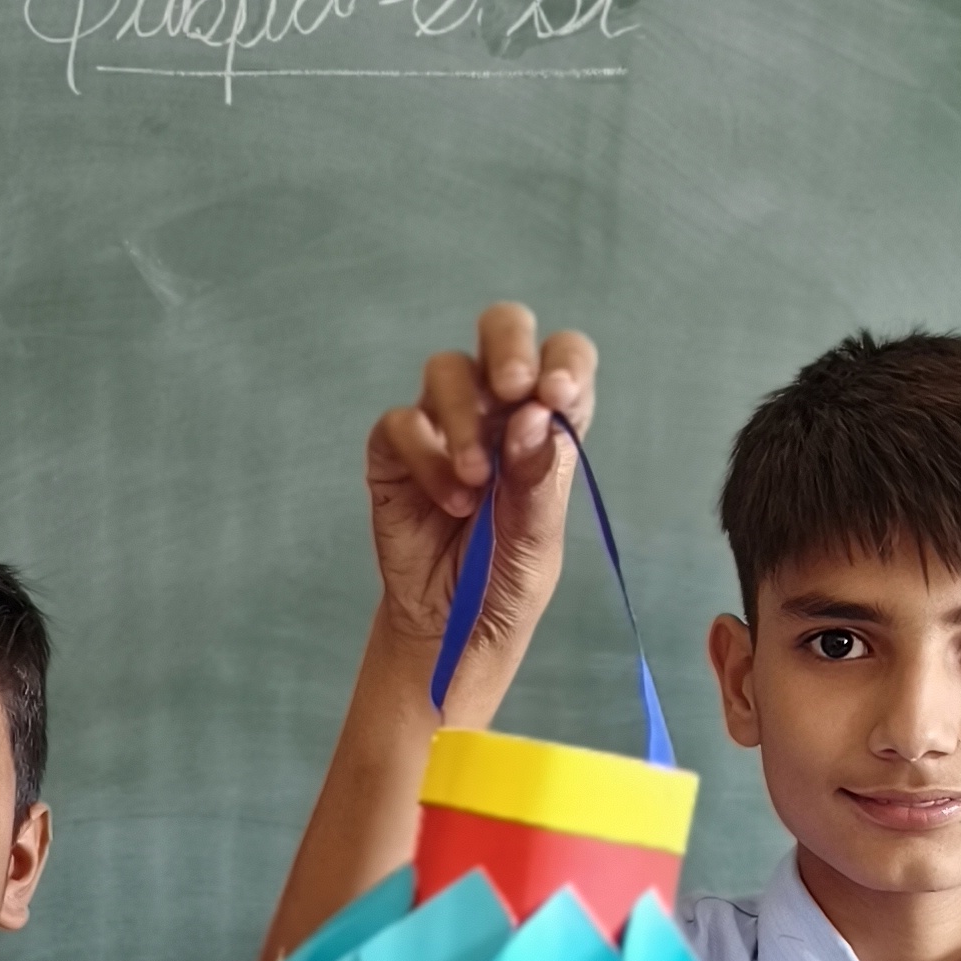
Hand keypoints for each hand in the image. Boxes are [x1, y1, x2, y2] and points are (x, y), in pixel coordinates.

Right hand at [365, 302, 597, 730]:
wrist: (453, 629)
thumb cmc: (505, 580)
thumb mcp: (538, 539)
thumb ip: (536, 480)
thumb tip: (532, 415)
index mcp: (546, 422)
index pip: (565, 360)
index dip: (564, 362)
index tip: (557, 395)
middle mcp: (497, 409)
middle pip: (503, 330)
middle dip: (509, 345)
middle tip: (513, 386)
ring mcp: (443, 424)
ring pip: (447, 369)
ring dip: (465, 419)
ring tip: (476, 479)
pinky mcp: (396, 449)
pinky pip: (403, 423)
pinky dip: (427, 458)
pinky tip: (449, 501)